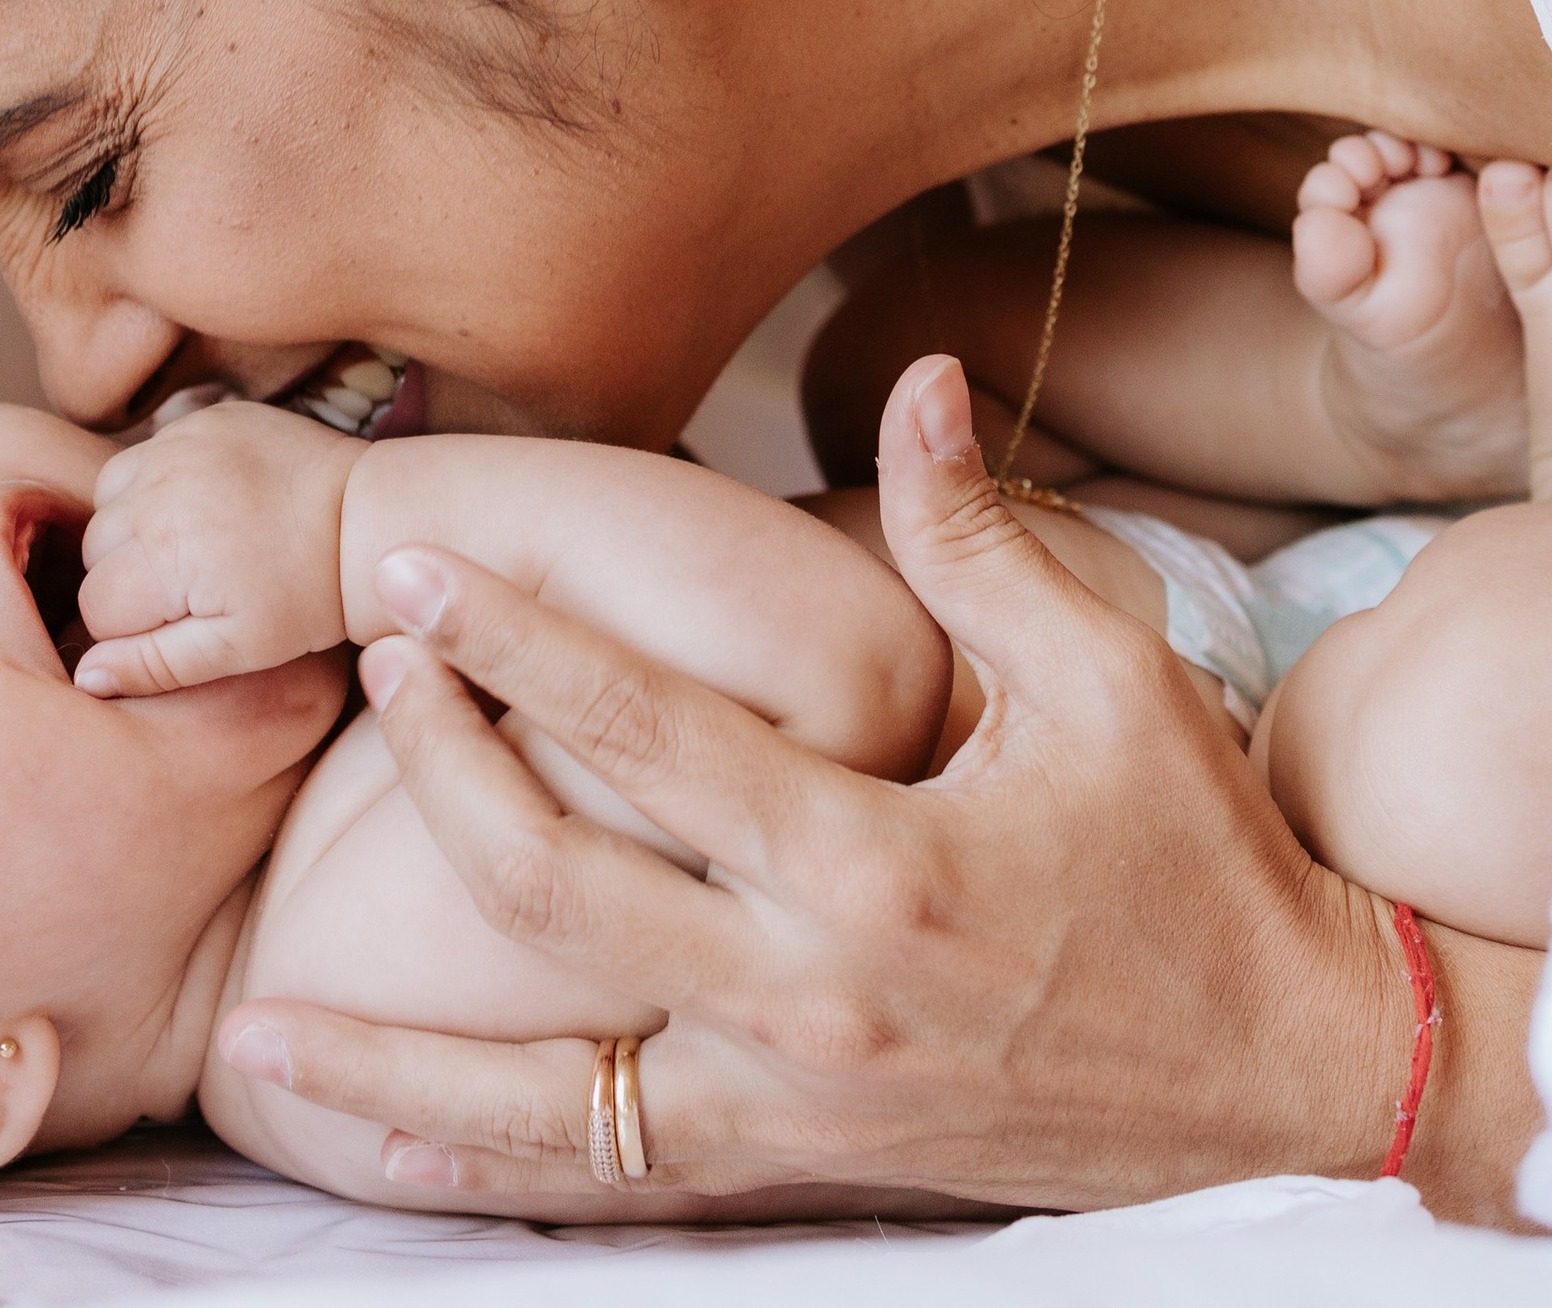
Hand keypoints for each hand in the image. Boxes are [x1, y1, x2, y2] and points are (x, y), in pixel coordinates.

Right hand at [76, 400, 361, 694]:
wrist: (367, 515)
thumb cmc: (308, 594)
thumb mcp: (238, 648)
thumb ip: (155, 665)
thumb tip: (85, 677)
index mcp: (162, 553)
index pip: (97, 607)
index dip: (135, 628)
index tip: (188, 622)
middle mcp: (157, 489)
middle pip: (95, 552)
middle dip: (132, 578)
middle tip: (196, 586)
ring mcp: (177, 444)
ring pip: (108, 502)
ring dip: (134, 529)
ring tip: (193, 548)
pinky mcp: (199, 420)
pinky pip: (141, 457)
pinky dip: (154, 485)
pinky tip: (200, 507)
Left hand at [211, 358, 1540, 1218]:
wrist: (1291, 1059)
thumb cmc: (1199, 854)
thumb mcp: (1112, 672)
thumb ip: (978, 536)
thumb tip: (918, 379)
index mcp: (878, 858)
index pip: (649, 733)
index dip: (519, 644)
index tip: (420, 576)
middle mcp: (811, 994)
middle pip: (558, 882)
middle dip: (443, 767)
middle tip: (369, 663)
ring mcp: (795, 1101)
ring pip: (548, 1084)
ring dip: (399, 1048)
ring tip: (260, 1018)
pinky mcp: (803, 1163)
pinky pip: (612, 1170)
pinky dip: (488, 1162)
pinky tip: (385, 1145)